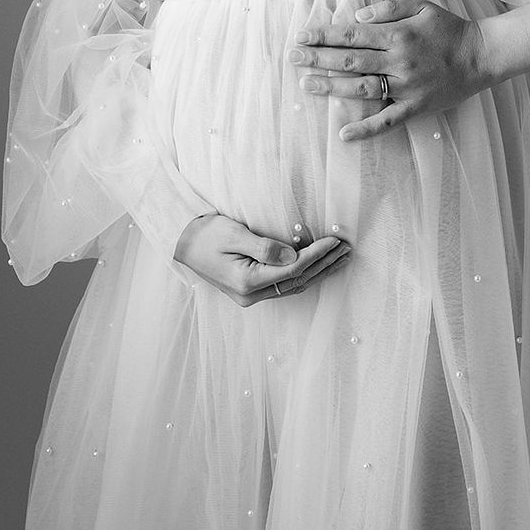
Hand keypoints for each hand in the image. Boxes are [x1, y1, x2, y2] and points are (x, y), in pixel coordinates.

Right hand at [173, 213, 350, 305]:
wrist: (182, 243)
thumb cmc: (206, 235)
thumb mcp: (234, 234)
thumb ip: (264, 246)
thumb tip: (293, 255)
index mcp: (247, 282)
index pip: (292, 269)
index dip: (317, 255)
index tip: (335, 241)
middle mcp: (251, 295)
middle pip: (298, 280)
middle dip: (324, 265)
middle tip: (347, 249)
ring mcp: (251, 296)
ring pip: (294, 285)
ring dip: (319, 271)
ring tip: (341, 258)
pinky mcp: (251, 290)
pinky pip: (285, 284)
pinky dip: (305, 274)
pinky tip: (319, 266)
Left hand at [289, 0, 496, 142]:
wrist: (481, 56)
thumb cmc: (449, 29)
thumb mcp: (422, 7)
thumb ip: (388, 9)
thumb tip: (356, 15)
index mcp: (397, 35)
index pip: (352, 35)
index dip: (324, 36)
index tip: (301, 37)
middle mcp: (398, 61)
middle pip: (350, 60)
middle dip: (318, 58)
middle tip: (293, 58)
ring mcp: (406, 86)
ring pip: (361, 88)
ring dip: (331, 87)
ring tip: (306, 85)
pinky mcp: (415, 107)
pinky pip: (387, 121)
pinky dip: (366, 130)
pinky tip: (343, 135)